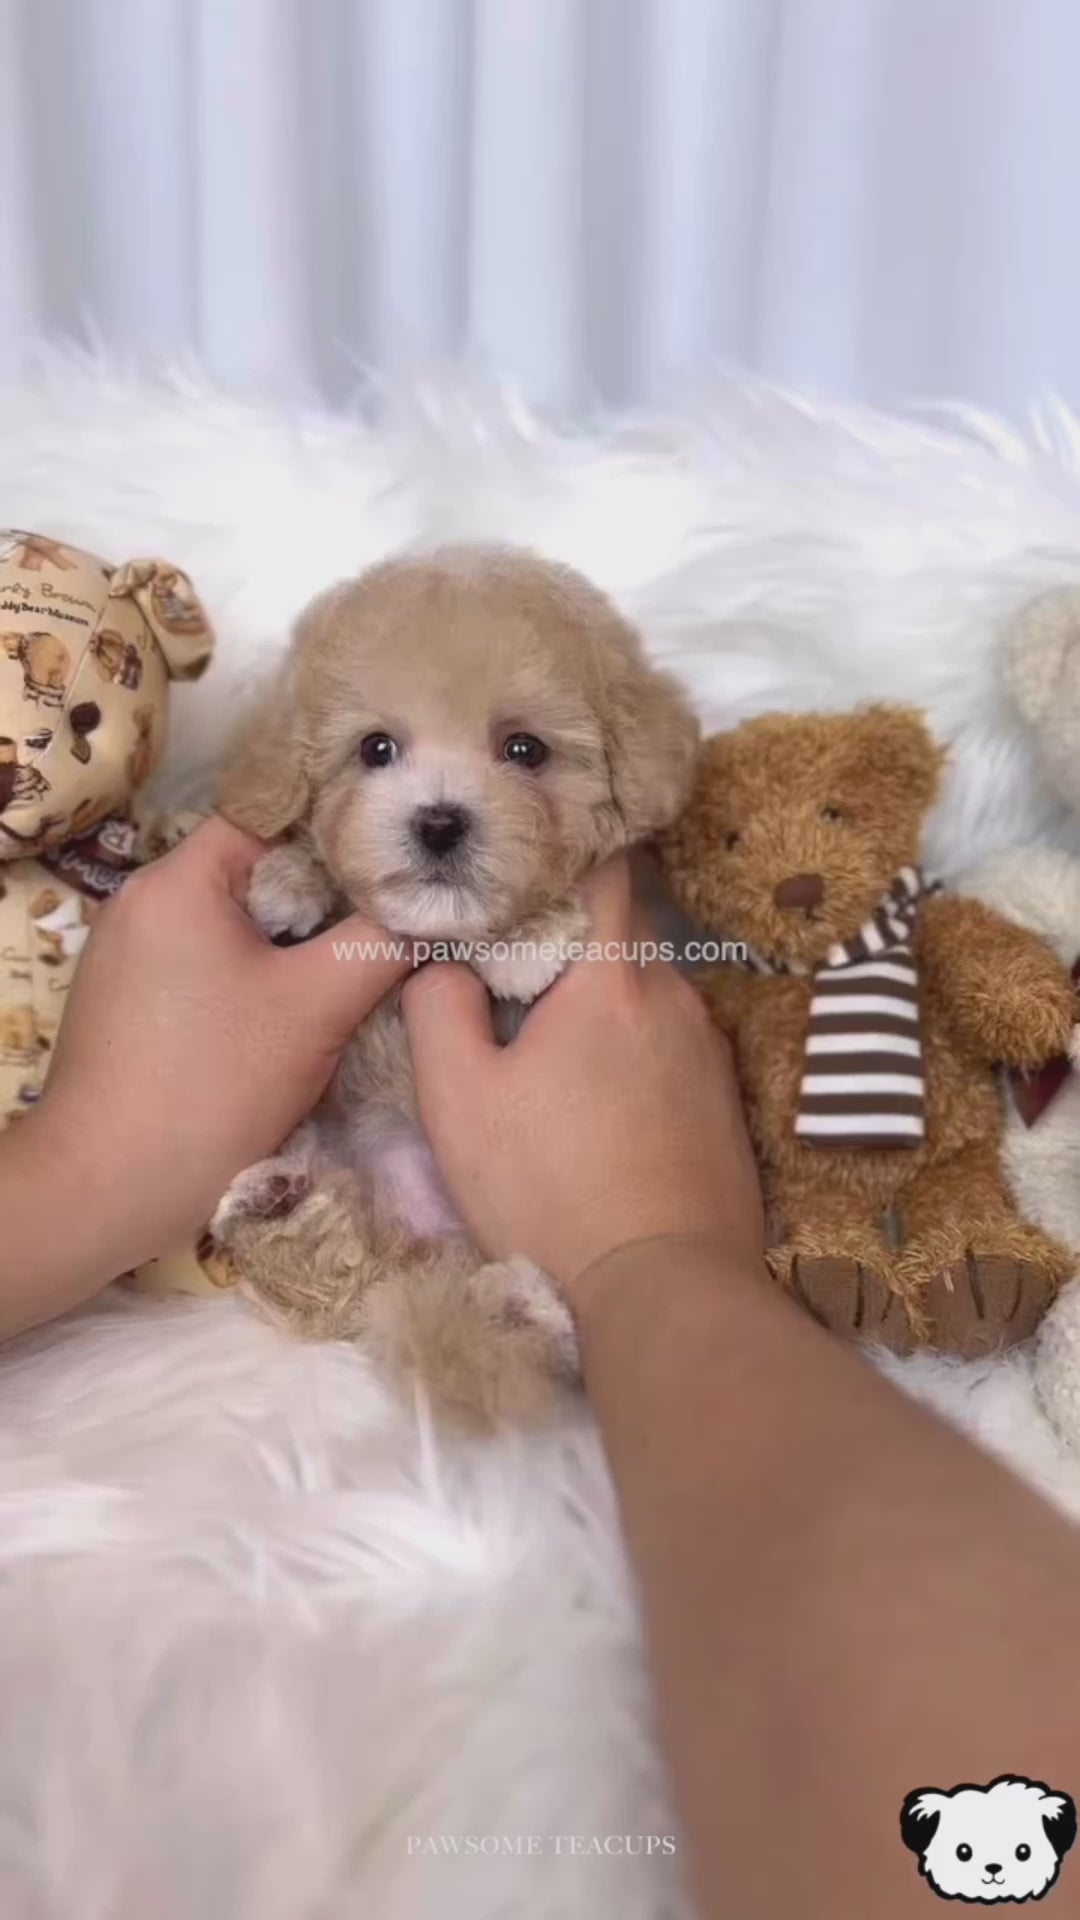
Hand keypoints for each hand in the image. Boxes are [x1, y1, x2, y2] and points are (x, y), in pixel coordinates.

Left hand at [26, 816, 409, 1283]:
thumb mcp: (314, 1008)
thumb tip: (441, 905)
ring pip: (238, 925)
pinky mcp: (134, 1008)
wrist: (107, 1191)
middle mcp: (144, 904)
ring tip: (368, 958)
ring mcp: (133, 959)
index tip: (405, 856)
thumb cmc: (211, 1086)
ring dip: (299, 943)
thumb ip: (380, 943)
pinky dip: (261, 979)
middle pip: (256, 872)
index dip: (344, 830)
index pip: (272, 816)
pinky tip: (309, 1009)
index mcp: (177, 881)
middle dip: (330, 894)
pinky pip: (212, 967)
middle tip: (402, 911)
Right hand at [402, 857, 763, 1293]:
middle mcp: (677, 998)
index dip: (562, 854)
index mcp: (613, 978)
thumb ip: (438, 1007)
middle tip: (511, 973)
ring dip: (603, 1009)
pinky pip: (673, 1052)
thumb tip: (443, 959)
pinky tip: (602, 1107)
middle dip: (570, 944)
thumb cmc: (550, 1189)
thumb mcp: (459, 1100)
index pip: (606, 869)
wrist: (666, 1288)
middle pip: (621, 940)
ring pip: (647, 999)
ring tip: (551, 1050)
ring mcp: (712, 1053)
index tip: (520, 864)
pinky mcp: (727, 1106)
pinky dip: (636, 1057)